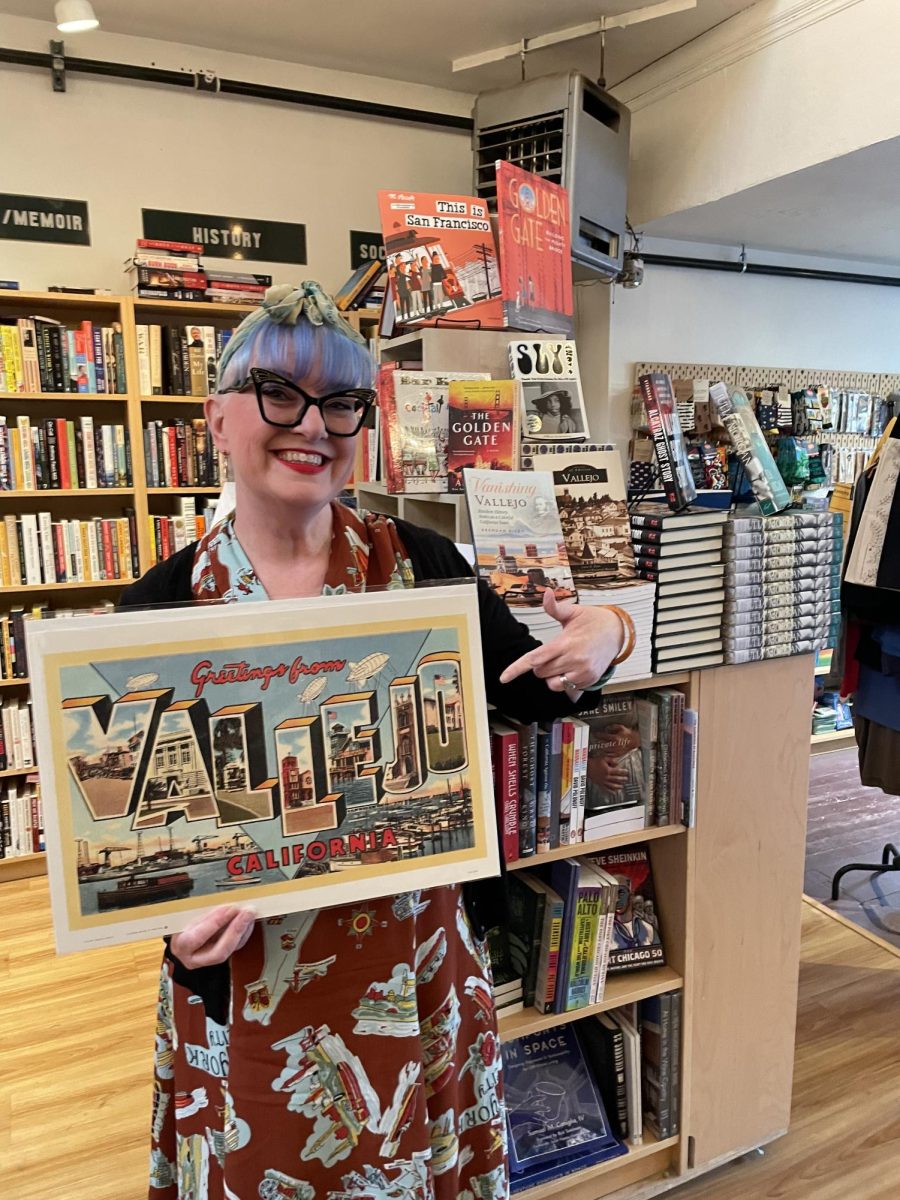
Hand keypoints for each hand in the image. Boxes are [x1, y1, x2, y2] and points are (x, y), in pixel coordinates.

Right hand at [170, 906, 255, 968]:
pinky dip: (243, 933)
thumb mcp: (188, 913)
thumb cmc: (182, 920)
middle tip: (246, 913)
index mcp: (181, 946)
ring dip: (242, 931)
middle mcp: (192, 958)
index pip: (197, 939)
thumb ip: (205, 912)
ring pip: (228, 950)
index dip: (215, 923)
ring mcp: (205, 960)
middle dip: (234, 931)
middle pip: (218, 952)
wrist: (182, 931)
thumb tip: (226, 906)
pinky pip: (234, 948)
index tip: (230, 909)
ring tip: (249, 914)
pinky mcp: (218, 956)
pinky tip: (247, 921)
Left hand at [499, 591, 624, 699]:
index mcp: (565, 643)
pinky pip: (566, 688)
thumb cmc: (594, 621)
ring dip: (551, 675)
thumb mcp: (573, 612)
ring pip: (552, 683)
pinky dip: (564, 681)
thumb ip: (554, 607)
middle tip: (553, 652)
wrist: (617, 632)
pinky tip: (572, 668)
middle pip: (540, 671)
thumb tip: (546, 594)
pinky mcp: (589, 680)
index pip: (535, 658)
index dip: (517, 668)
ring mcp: (582, 672)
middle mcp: (573, 659)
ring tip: (562, 661)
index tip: (504, 677)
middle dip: (540, 664)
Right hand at [588, 755, 628, 790]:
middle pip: (616, 779)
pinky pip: (606, 789)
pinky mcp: (600, 784)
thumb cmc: (594, 762)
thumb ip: (611, 760)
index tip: (626, 772)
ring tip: (621, 787)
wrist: (586, 767)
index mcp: (608, 770)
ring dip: (618, 786)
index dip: (623, 772)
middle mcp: (606, 776)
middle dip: (622, 779)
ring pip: (612, 785)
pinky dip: (611, 791)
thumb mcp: (604, 758)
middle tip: (626, 779)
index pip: (618, 772)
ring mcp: (603, 781)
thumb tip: (617, 763)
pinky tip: (614, 792)